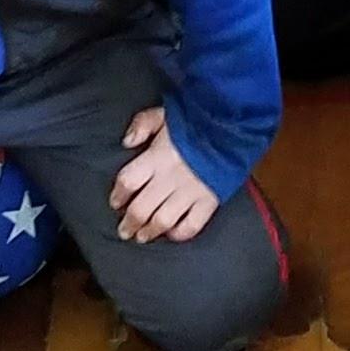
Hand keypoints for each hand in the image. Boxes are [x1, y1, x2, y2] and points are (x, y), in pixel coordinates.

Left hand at [111, 106, 223, 244]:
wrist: (234, 124)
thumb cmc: (197, 118)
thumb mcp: (164, 113)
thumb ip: (142, 124)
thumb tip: (127, 142)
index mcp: (156, 157)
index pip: (128, 181)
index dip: (118, 194)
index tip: (115, 203)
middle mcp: (170, 179)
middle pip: (141, 208)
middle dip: (130, 223)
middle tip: (124, 231)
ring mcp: (190, 192)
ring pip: (163, 221)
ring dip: (150, 232)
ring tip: (142, 237)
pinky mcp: (209, 201)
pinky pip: (192, 225)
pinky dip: (180, 234)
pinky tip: (172, 234)